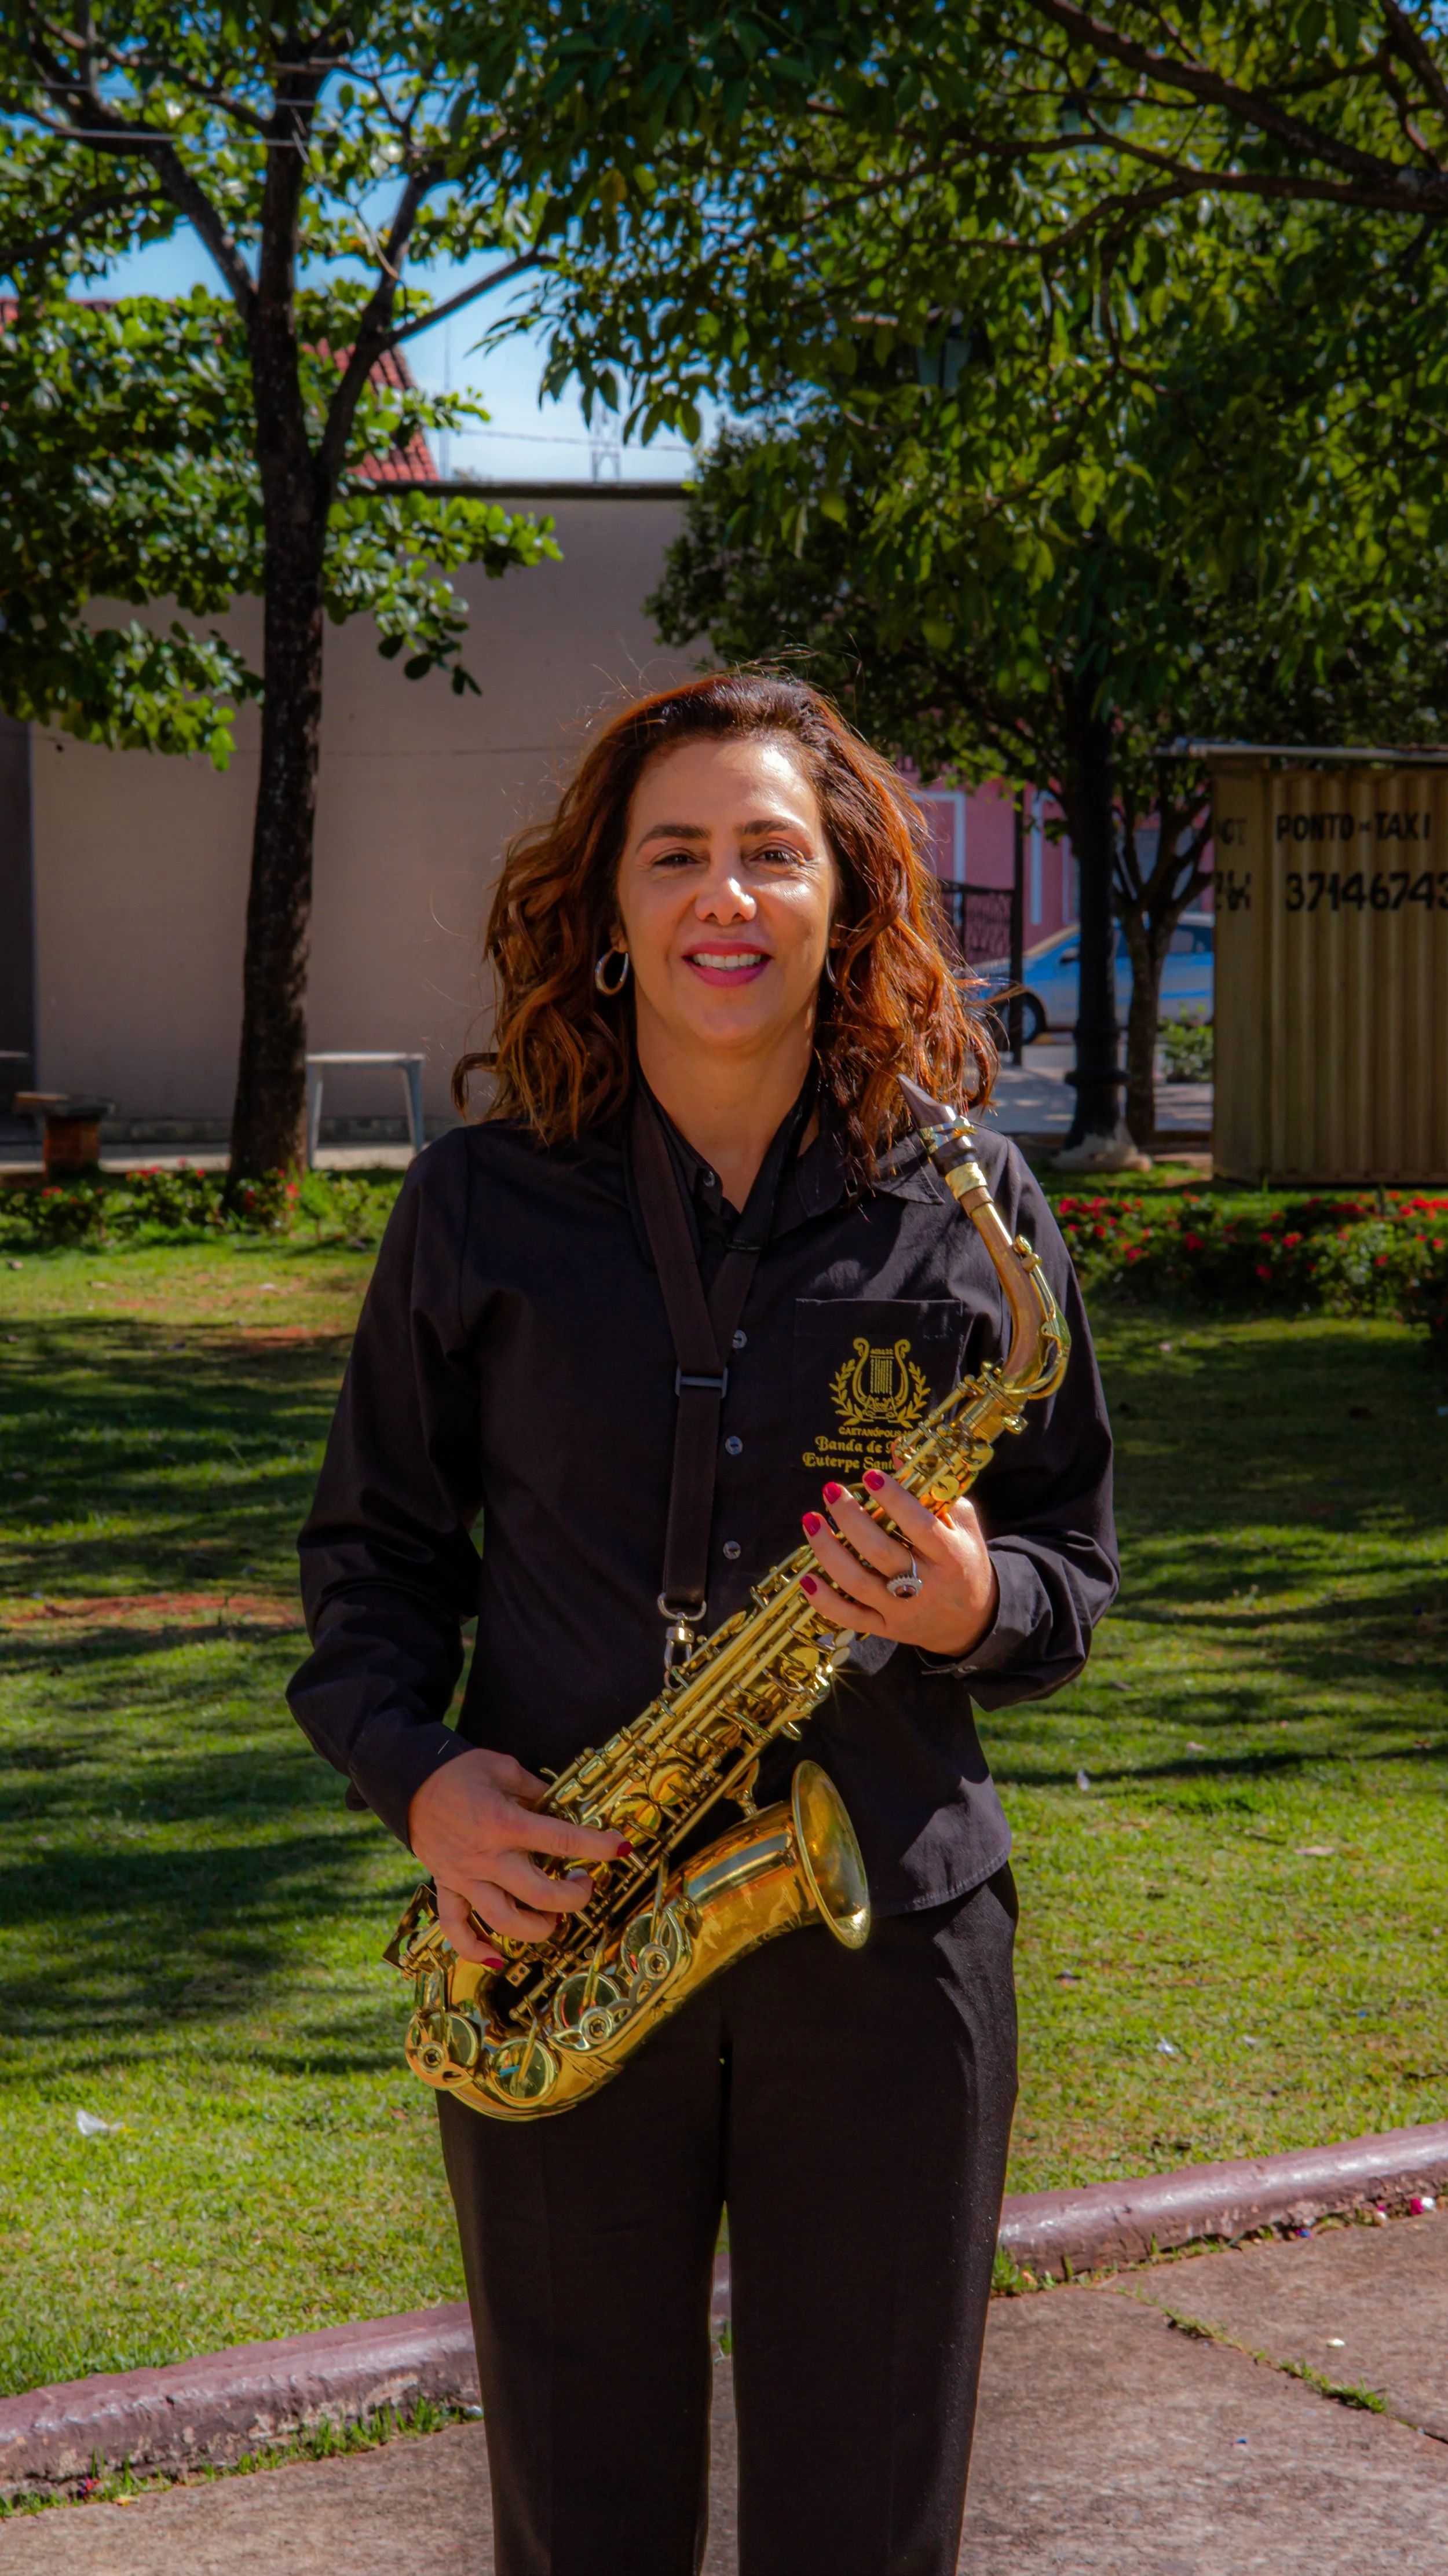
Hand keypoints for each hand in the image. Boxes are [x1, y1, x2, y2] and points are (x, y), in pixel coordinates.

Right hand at [407, 1745, 626, 1965]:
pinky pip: (457, 1928)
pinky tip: (498, 1959)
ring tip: (553, 1917)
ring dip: (537, 1927)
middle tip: (586, 1885)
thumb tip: (562, 1806)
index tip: (622, 1848)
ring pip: (504, 1921)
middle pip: (541, 1894)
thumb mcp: (502, 1767)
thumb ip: (535, 1789)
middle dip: (574, 1897)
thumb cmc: (458, 1772)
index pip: (563, 1840)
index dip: (598, 1845)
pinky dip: (475, 1949)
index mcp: (505, 1823)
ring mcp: (465, 1877)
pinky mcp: (447, 1887)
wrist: (406, 1781)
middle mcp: (487, 1857)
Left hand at [799, 1468, 998, 1660]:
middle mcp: (927, 1585)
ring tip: (811, 1521)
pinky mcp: (886, 1628)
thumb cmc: (964, 1562)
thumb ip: (935, 1492)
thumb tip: (897, 1453)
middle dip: (850, 1519)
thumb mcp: (962, 1525)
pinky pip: (850, 1617)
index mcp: (951, 1556)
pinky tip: (807, 1577)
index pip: (919, 1526)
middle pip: (880, 1552)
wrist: (974, 1621)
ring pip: (858, 1583)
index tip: (870, 1476)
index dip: (894, 1500)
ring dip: (829, 1551)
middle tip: (831, 1491)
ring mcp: (904, 1610)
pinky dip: (825, 1600)